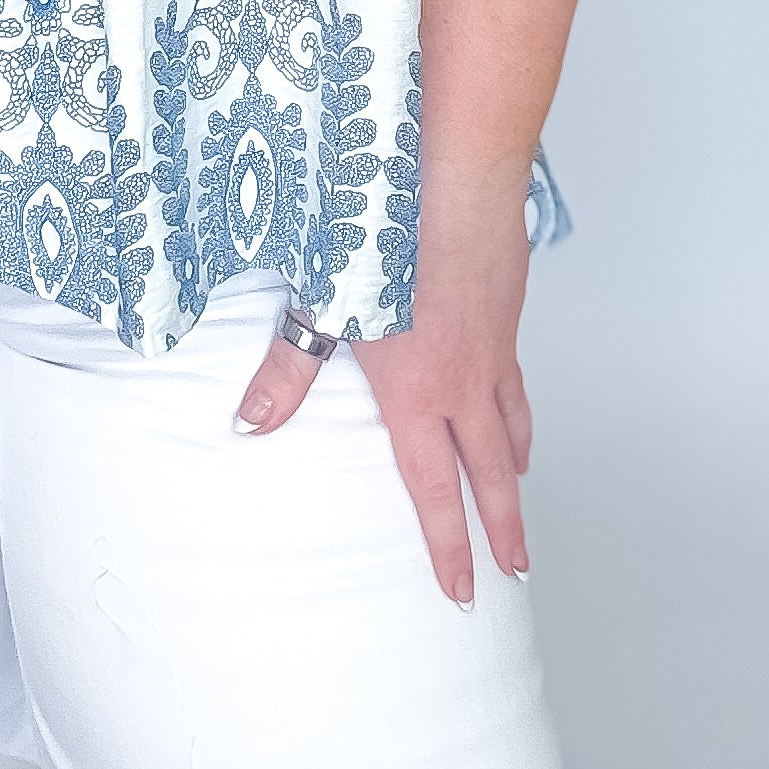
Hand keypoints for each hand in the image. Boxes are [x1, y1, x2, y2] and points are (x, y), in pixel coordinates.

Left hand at [232, 155, 535, 603]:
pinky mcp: (507, 313)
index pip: (436, 490)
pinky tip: (509, 401)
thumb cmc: (388, 235)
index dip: (450, 546)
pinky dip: (519, 408)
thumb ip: (287, 371)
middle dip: (503, 527)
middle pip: (492, 474)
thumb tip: (249, 424)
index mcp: (417, 394)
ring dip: (515, 467)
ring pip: (513, 425)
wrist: (455, 177)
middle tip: (516, 570)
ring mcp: (493, 349)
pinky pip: (517, 378)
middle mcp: (464, 382)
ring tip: (517, 490)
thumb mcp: (323, 303)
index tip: (464, 590)